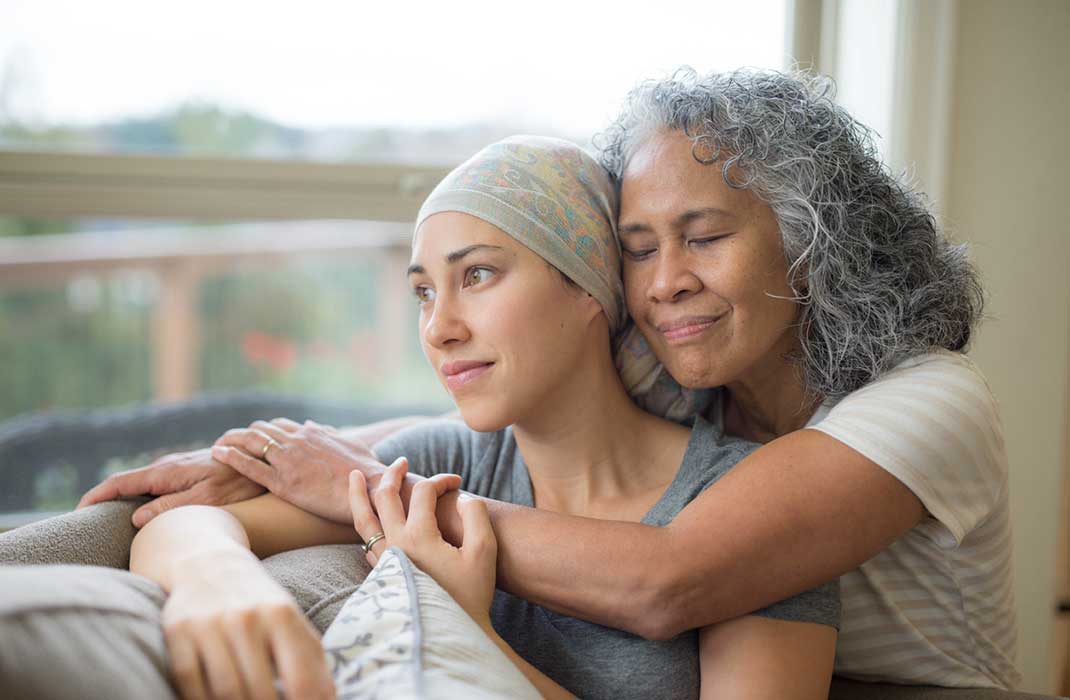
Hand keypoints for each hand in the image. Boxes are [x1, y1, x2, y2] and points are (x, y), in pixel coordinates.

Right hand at [77, 448, 265, 527]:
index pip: (120, 483)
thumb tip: (135, 518)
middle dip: (103, 499)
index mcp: (166, 472)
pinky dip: (141, 496)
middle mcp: (167, 467)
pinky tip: (140, 509)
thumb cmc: (238, 481)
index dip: (96, 496)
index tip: (77, 511)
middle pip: (126, 483)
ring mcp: (177, 468)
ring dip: (122, 498)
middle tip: (84, 521)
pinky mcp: (187, 472)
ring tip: (105, 520)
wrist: (261, 457)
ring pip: (141, 484)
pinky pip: (156, 485)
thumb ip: (171, 507)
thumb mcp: (206, 499)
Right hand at [163, 551, 333, 699]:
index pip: (301, 679)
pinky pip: (191, 685)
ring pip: (226, 693)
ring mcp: (209, 625)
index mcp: (282, 614)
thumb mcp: (291, 620)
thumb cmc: (258, 602)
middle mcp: (245, 618)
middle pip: (261, 693)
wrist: (207, 562)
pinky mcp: (178, 634)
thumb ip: (311, 659)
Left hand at [210, 419, 385, 523]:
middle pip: (261, 430)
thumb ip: (330, 435)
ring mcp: (289, 461)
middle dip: (243, 434)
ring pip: (251, 442)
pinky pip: (249, 465)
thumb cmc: (366, 471)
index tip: (253, 436)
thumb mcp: (350, 445)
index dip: (264, 430)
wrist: (371, 488)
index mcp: (312, 434)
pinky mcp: (283, 482)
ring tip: (217, 444)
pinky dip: (230, 456)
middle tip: (229, 441)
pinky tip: (217, 453)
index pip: (280, 426)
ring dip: (230, 440)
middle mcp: (297, 441)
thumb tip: (314, 425)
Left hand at [349, 458, 494, 625]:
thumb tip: (461, 497)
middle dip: (393, 474)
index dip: (441, 480)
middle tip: (400, 461)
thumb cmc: (471, 594)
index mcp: (419, 536)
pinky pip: (366, 541)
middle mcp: (395, 544)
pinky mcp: (381, 574)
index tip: (457, 482)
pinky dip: (364, 523)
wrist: (450, 633)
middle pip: (384, 497)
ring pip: (363, 520)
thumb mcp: (484, 552)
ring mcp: (384, 560)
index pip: (423, 492)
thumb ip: (476, 516)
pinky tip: (368, 518)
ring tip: (355, 476)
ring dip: (359, 494)